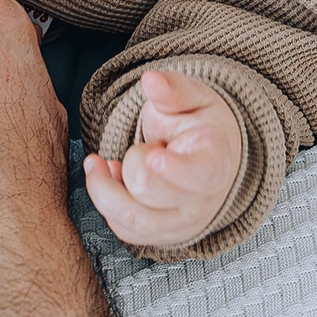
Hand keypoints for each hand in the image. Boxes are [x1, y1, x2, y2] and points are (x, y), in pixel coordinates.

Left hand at [82, 70, 243, 249]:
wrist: (213, 160)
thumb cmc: (203, 127)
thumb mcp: (195, 99)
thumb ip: (173, 90)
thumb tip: (151, 80)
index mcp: (215, 164)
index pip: (197, 175)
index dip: (173, 169)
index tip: (155, 155)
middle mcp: (201, 203)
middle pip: (148, 191)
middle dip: (134, 161)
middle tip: (147, 148)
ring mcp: (181, 225)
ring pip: (130, 220)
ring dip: (105, 188)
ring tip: (101, 163)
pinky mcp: (160, 237)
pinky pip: (123, 229)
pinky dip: (108, 204)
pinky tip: (111, 179)